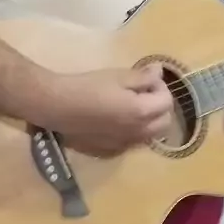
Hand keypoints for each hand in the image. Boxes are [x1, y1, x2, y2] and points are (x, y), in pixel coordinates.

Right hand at [39, 64, 173, 155]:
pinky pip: (131, 143)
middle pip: (164, 123)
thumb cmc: (87, 86)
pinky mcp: (110, 150)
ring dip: (148, 121)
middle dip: (159, 107)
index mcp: (142, 112)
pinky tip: (115, 120)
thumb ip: (142, 77)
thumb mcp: (117, 76)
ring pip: (149, 136)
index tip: (146, 79)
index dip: (160, 87)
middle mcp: (138, 133)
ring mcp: (124, 144)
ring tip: (130, 106)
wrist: (56, 106)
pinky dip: (132, 131)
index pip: (167, 101)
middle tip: (142, 92)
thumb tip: (159, 72)